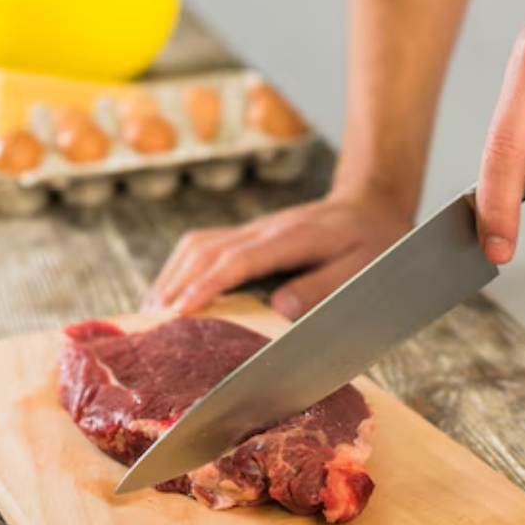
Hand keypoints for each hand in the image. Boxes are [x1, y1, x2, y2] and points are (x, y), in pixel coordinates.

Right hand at [145, 187, 412, 318]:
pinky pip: (202, 246)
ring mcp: (252, 228)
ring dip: (171, 275)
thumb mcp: (363, 268)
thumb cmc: (374, 243)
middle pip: (205, 249)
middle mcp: (264, 229)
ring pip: (197, 244)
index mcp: (292, 238)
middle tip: (150, 321)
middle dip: (175, 283)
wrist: (371, 203)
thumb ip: (323, 287)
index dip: (207, 284)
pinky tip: (170, 292)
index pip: (239, 260)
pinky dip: (180, 269)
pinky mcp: (247, 234)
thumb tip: (278, 306)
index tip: (180, 310)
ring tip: (151, 312)